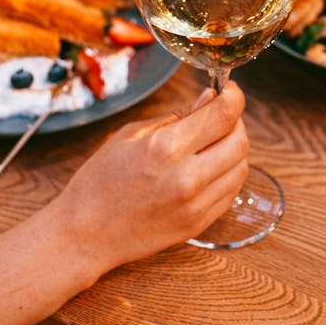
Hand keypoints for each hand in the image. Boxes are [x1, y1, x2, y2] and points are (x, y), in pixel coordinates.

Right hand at [59, 79, 248, 275]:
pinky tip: (210, 166)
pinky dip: (228, 174)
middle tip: (220, 115)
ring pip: (241, 167)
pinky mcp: (198, 224)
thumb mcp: (130, 135)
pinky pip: (231, 192)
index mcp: (166, 147)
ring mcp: (196, 204)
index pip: (224, 115)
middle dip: (235, 120)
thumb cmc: (100, 181)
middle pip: (240, 140)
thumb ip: (176, 117)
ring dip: (234, 148)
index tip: (229, 89)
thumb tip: (208, 99)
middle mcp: (188, 176)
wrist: (84, 235)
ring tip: (214, 141)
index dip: (234, 96)